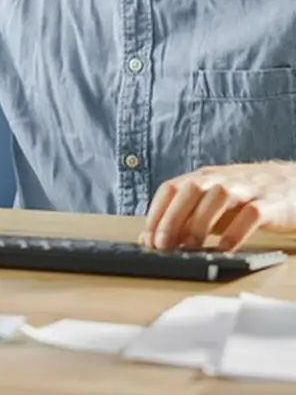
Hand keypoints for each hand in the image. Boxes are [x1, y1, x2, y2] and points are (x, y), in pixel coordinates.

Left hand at [139, 162, 295, 251]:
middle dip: (172, 218)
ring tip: (190, 248)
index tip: (147, 237)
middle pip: (190, 190)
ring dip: (200, 223)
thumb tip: (152, 239)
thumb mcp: (213, 206)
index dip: (156, 211)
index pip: (171, 187)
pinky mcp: (270, 203)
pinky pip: (251, 214)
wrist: (294, 184)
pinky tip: (224, 249)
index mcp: (204, 177)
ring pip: (217, 197)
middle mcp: (222, 179)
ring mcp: (247, 189)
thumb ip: (187, 219)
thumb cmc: (246, 198)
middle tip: (163, 245)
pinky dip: (235, 232)